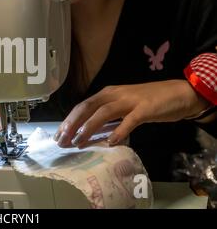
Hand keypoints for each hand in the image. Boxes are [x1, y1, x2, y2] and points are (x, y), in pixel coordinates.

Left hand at [54, 80, 209, 148]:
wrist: (178, 93)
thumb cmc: (147, 101)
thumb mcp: (122, 106)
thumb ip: (106, 117)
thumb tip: (87, 132)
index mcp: (107, 94)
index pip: (82, 106)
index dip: (69, 120)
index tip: (58, 135)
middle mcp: (114, 94)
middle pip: (87, 107)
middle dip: (72, 125)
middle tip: (62, 141)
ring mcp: (130, 100)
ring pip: (103, 113)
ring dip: (88, 128)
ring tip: (78, 143)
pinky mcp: (145, 109)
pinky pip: (129, 121)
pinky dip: (118, 131)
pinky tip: (110, 142)